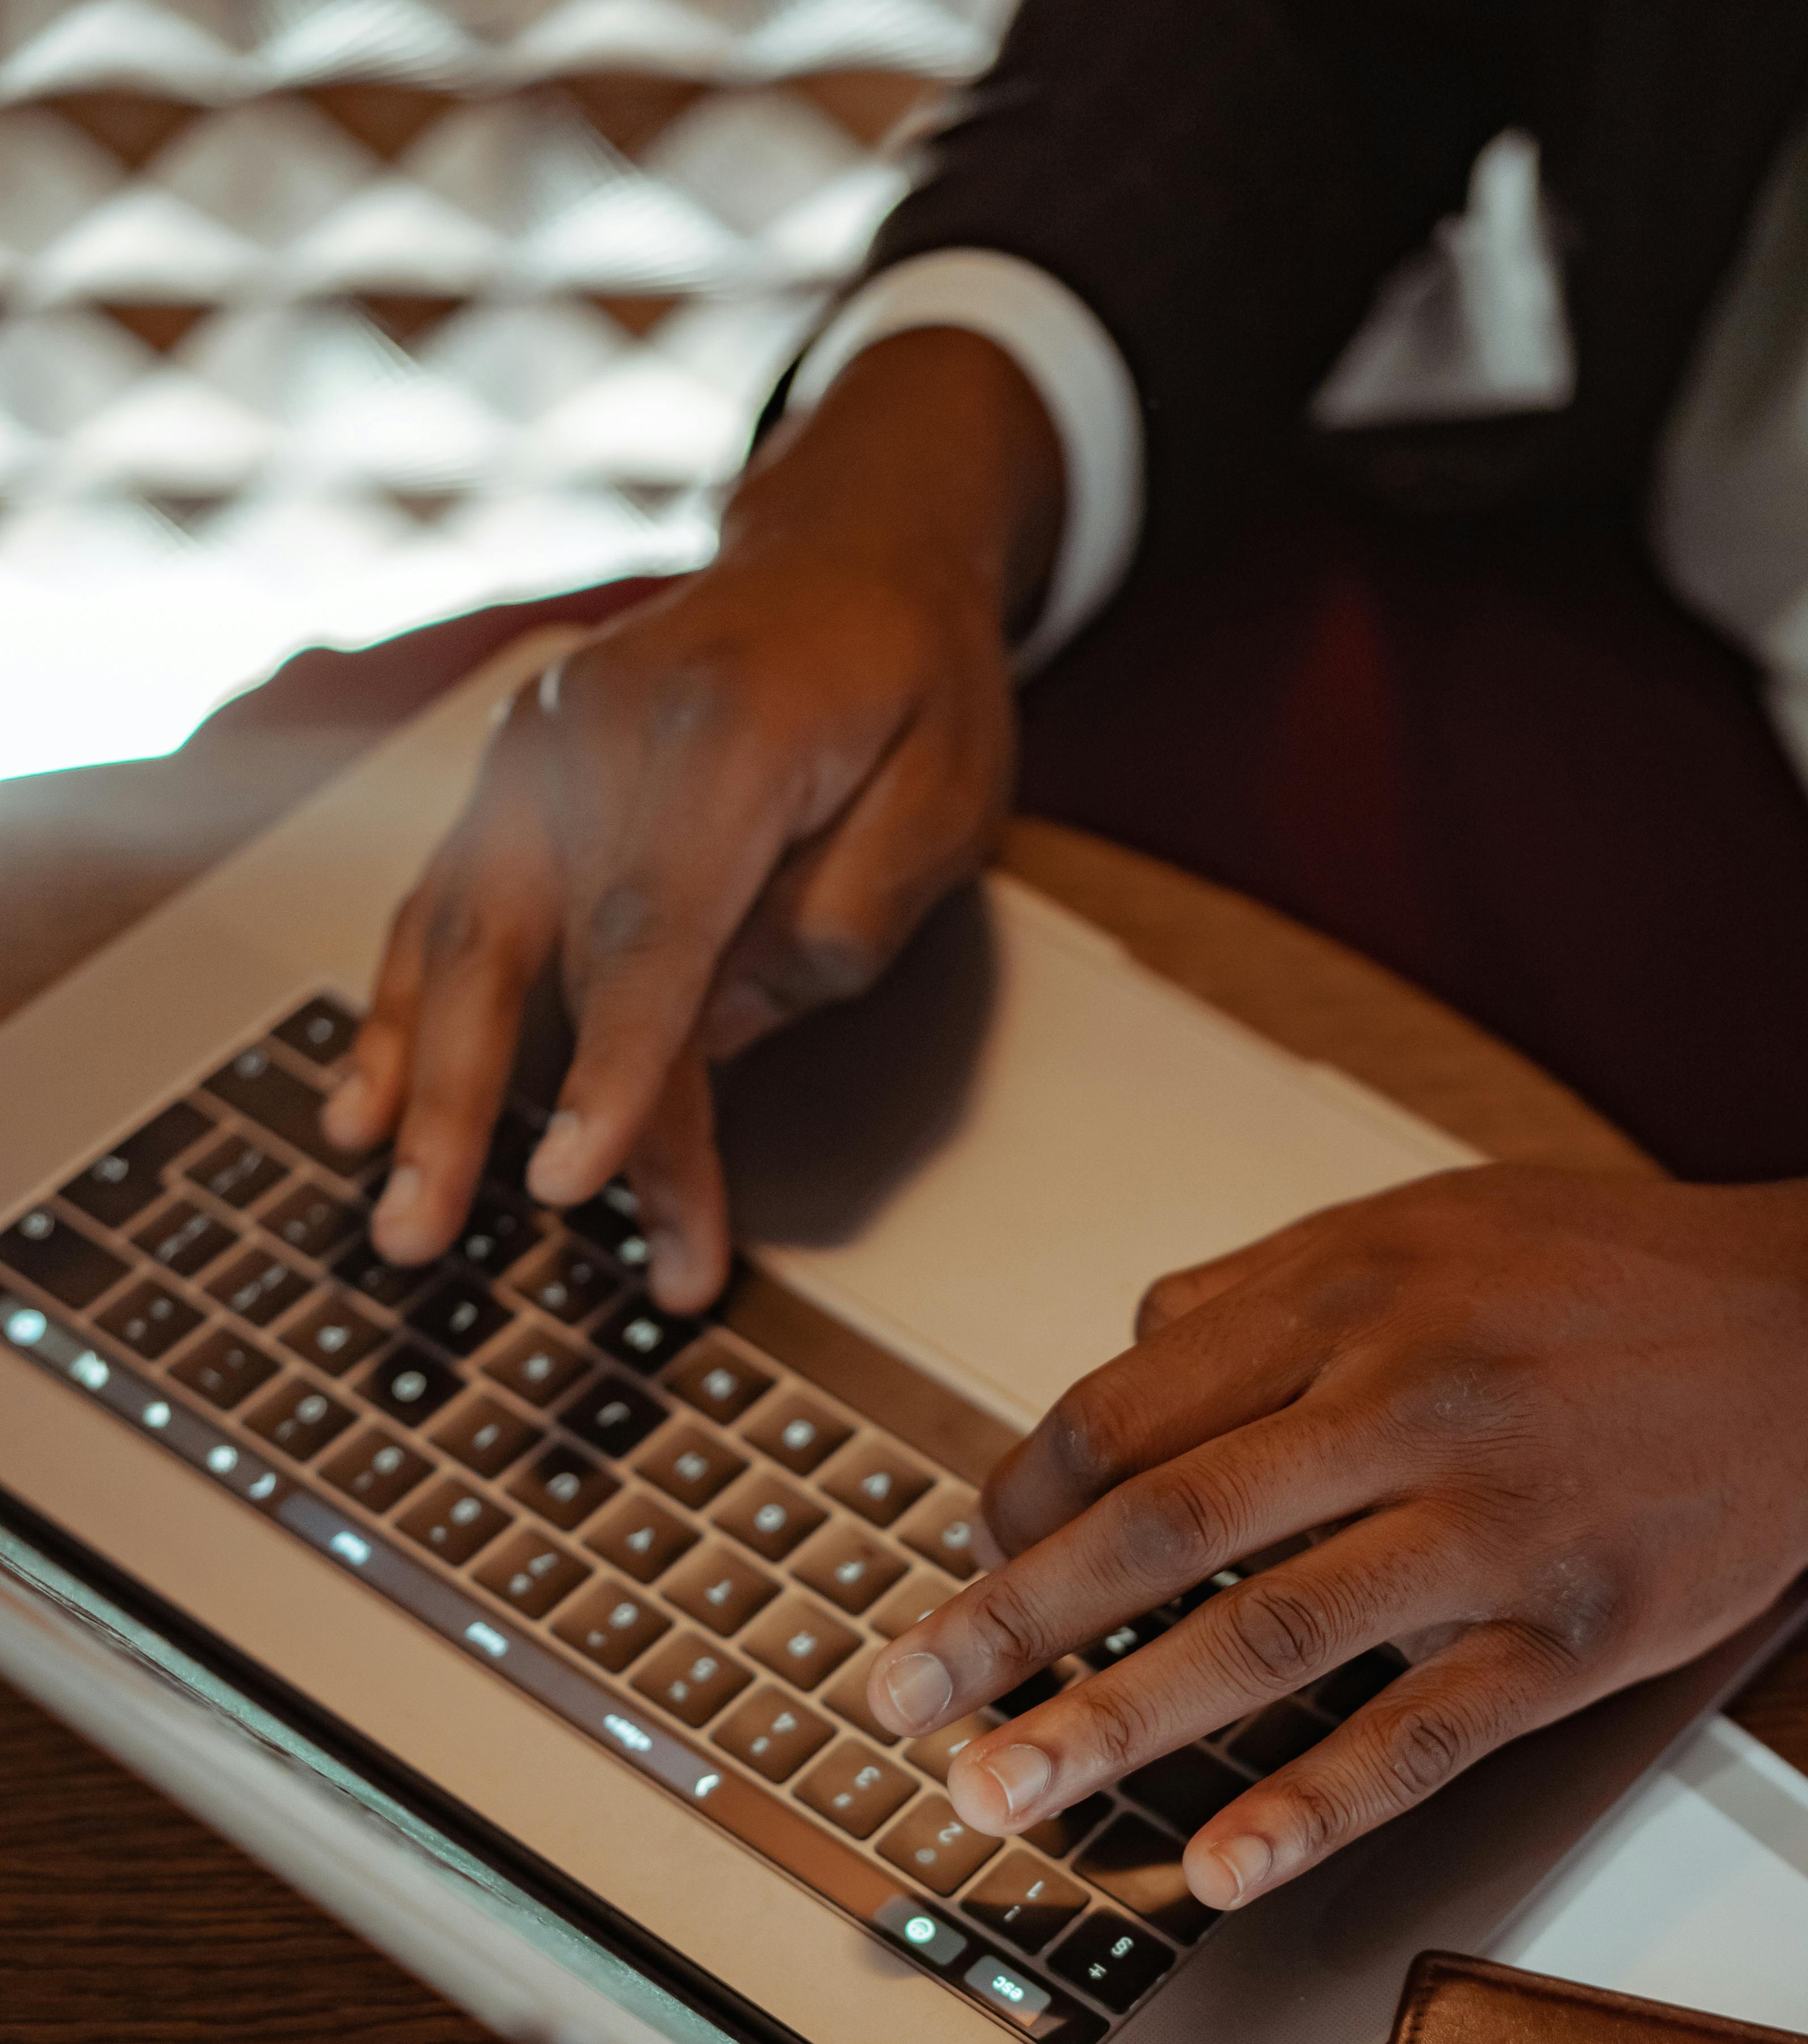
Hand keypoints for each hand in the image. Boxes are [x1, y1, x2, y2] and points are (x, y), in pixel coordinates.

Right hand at [319, 328, 1065, 1309]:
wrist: (852, 550)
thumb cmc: (913, 686)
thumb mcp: (947, 798)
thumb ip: (845, 921)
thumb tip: (720, 1033)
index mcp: (726, 731)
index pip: (653, 933)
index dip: (610, 1071)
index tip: (571, 1181)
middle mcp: (602, 729)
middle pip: (526, 945)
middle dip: (473, 1108)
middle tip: (429, 1235)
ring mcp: (540, 745)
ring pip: (459, 931)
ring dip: (415, 1075)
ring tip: (386, 1192)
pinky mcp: (514, 774)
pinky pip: (443, 902)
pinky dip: (402, 1007)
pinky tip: (366, 1101)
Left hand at [860, 1162, 1807, 1910]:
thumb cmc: (1621, 1275)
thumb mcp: (1432, 1216)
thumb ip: (1268, 1282)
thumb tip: (1129, 1348)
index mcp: (1351, 1295)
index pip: (1130, 1411)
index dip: (1022, 1498)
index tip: (966, 1562)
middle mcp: (1405, 1402)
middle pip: (1162, 1524)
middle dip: (1011, 1623)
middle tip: (900, 1697)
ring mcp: (1489, 1528)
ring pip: (1268, 1637)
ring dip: (1116, 1724)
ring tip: (1002, 1793)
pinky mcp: (1568, 1634)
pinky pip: (1419, 1735)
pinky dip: (1311, 1808)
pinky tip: (1217, 1867)